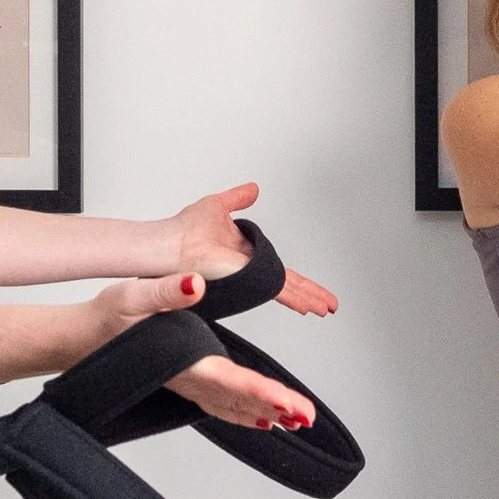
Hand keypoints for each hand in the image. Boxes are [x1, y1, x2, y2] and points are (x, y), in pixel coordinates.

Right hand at [80, 279, 312, 428]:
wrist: (80, 340)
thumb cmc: (104, 318)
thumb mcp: (133, 295)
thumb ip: (167, 291)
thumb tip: (195, 284)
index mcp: (182, 359)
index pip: (228, 379)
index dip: (260, 393)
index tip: (287, 404)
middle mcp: (187, 377)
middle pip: (238, 399)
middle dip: (275, 408)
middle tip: (305, 417)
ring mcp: (186, 383)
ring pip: (231, 407)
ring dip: (263, 414)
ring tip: (295, 422)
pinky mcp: (184, 381)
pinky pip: (220, 404)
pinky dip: (243, 413)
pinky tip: (262, 419)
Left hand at [170, 181, 338, 316]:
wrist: (169, 242)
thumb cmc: (182, 228)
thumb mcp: (218, 206)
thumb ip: (238, 198)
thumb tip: (254, 188)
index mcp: (246, 255)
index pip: (279, 270)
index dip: (300, 279)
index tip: (314, 288)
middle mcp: (249, 270)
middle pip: (288, 284)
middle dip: (311, 295)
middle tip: (329, 307)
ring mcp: (248, 277)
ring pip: (287, 291)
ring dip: (309, 300)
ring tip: (325, 310)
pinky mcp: (246, 280)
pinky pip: (276, 289)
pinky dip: (295, 298)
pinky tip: (309, 307)